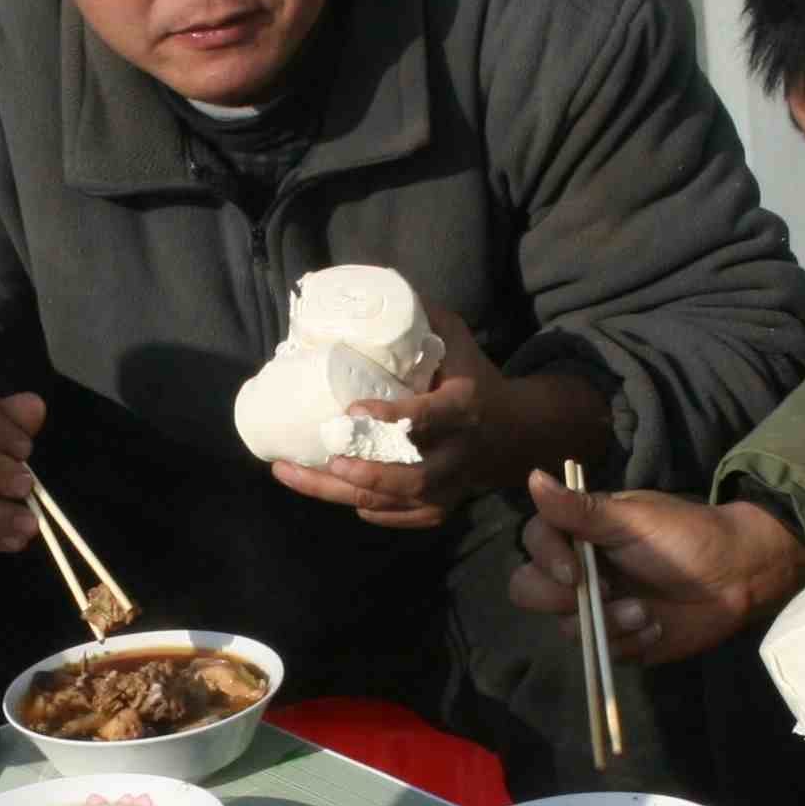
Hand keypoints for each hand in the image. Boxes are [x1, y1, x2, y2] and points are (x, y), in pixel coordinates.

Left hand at [266, 308, 599, 530]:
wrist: (513, 432)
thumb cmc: (472, 377)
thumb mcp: (457, 338)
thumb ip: (422, 317)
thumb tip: (377, 290)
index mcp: (464, 407)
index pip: (429, 416)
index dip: (393, 416)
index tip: (352, 411)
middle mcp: (459, 454)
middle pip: (410, 476)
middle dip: (364, 472)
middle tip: (323, 456)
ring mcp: (451, 487)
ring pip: (393, 500)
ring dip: (339, 492)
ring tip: (291, 472)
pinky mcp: (440, 508)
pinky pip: (396, 515)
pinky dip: (361, 505)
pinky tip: (325, 486)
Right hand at [509, 473, 804, 667]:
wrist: (738, 575)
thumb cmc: (686, 536)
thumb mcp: (633, 520)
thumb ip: (580, 509)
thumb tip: (533, 477)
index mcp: (579, 534)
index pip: (534, 544)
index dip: (547, 561)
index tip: (576, 574)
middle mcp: (579, 572)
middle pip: (530, 590)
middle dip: (561, 600)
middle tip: (605, 595)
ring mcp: (595, 609)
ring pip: (567, 628)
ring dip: (608, 623)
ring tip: (647, 613)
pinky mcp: (617, 640)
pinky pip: (602, 653)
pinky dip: (630, 642)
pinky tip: (657, 627)